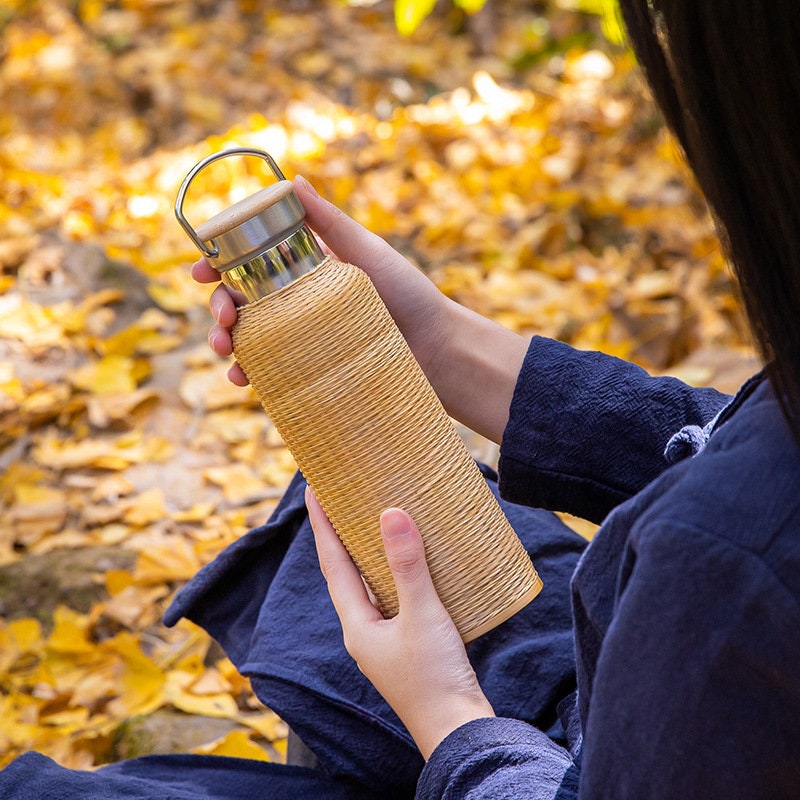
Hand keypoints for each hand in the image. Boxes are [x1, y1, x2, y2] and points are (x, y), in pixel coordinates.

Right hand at [192, 175, 450, 388]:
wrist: (438, 350)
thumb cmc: (409, 295)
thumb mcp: (368, 252)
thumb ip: (330, 222)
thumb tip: (292, 179)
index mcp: (304, 270)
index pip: (249, 262)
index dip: (218, 263)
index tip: (201, 268)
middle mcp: (297, 303)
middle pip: (241, 302)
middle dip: (219, 307)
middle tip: (223, 317)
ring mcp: (301, 340)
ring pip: (248, 339)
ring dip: (224, 341)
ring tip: (224, 349)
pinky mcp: (309, 372)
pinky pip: (269, 373)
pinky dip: (248, 374)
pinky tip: (242, 378)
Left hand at [306, 486, 494, 759]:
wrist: (457, 729)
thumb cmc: (435, 676)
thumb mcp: (422, 614)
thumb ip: (407, 565)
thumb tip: (391, 514)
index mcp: (357, 624)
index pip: (333, 564)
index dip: (323, 526)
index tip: (313, 491)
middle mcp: (364, 630)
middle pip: (346, 572)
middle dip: (342, 535)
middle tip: (342, 498)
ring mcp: (385, 639)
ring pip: (370, 585)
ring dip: (368, 552)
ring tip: (373, 519)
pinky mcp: (407, 644)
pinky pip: (393, 597)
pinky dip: (395, 572)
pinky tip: (412, 562)